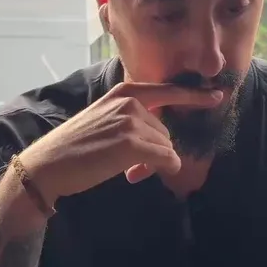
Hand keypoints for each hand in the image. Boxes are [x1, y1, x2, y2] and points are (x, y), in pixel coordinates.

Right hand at [17, 81, 224, 200]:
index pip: (168, 91)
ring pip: (166, 147)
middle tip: (129, 166)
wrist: (48, 164)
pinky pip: (166, 159)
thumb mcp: (102, 120)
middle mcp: (131, 102)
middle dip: (154, 150)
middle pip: (166, 131)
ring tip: (124, 170)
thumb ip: (130, 121)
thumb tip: (159, 145)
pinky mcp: (133, 144)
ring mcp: (133, 121)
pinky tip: (134, 175)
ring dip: (152, 163)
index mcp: (124, 92)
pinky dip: (159, 170)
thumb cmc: (73, 147)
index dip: (195, 95)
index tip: (217, 96)